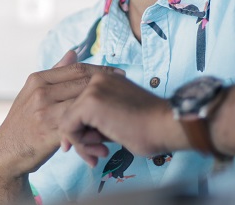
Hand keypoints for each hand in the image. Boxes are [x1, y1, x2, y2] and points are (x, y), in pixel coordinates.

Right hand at [0, 50, 103, 201]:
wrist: (7, 151)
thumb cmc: (24, 121)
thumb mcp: (33, 93)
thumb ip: (55, 73)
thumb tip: (73, 52)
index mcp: (38, 79)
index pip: (76, 69)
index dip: (100, 70)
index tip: (118, 75)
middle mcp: (41, 92)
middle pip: (83, 84)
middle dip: (106, 88)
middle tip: (124, 91)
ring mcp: (44, 112)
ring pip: (83, 106)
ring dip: (101, 114)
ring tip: (117, 119)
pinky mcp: (48, 133)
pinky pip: (77, 131)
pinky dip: (92, 139)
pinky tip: (102, 146)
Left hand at [58, 70, 183, 165]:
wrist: (166, 126)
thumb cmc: (149, 128)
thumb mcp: (117, 118)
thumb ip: (97, 121)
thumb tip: (75, 136)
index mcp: (104, 79)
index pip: (78, 103)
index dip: (80, 127)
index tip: (90, 145)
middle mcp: (95, 79)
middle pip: (71, 111)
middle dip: (79, 137)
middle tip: (94, 155)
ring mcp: (91, 89)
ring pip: (68, 120)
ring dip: (81, 143)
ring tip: (99, 153)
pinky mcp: (89, 103)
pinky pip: (68, 127)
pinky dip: (80, 143)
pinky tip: (99, 150)